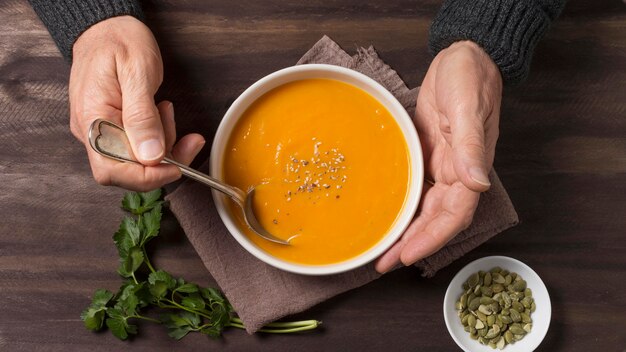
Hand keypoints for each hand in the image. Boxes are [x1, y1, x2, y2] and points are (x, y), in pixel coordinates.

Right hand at [69, 16, 204, 190]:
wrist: (106, 27)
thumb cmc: (119, 42)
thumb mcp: (138, 73)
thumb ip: (143, 117)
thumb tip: (151, 155)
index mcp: (92, 119)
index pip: (114, 170)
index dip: (148, 176)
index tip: (177, 166)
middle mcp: (91, 131)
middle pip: (126, 171)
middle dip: (162, 161)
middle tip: (186, 139)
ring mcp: (100, 131)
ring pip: (135, 161)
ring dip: (162, 146)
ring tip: (167, 111)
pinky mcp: (111, 128)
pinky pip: (136, 147)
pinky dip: (157, 138)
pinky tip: (162, 115)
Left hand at [375, 41, 501, 272]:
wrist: (464, 56)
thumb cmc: (470, 77)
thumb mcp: (467, 108)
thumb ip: (471, 147)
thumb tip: (477, 185)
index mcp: (470, 168)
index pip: (454, 216)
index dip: (431, 239)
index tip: (407, 256)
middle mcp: (458, 174)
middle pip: (436, 221)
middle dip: (413, 244)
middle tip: (384, 263)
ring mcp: (443, 166)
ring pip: (425, 209)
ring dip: (407, 231)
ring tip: (383, 250)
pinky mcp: (428, 155)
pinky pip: (417, 189)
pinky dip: (405, 207)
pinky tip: (389, 216)